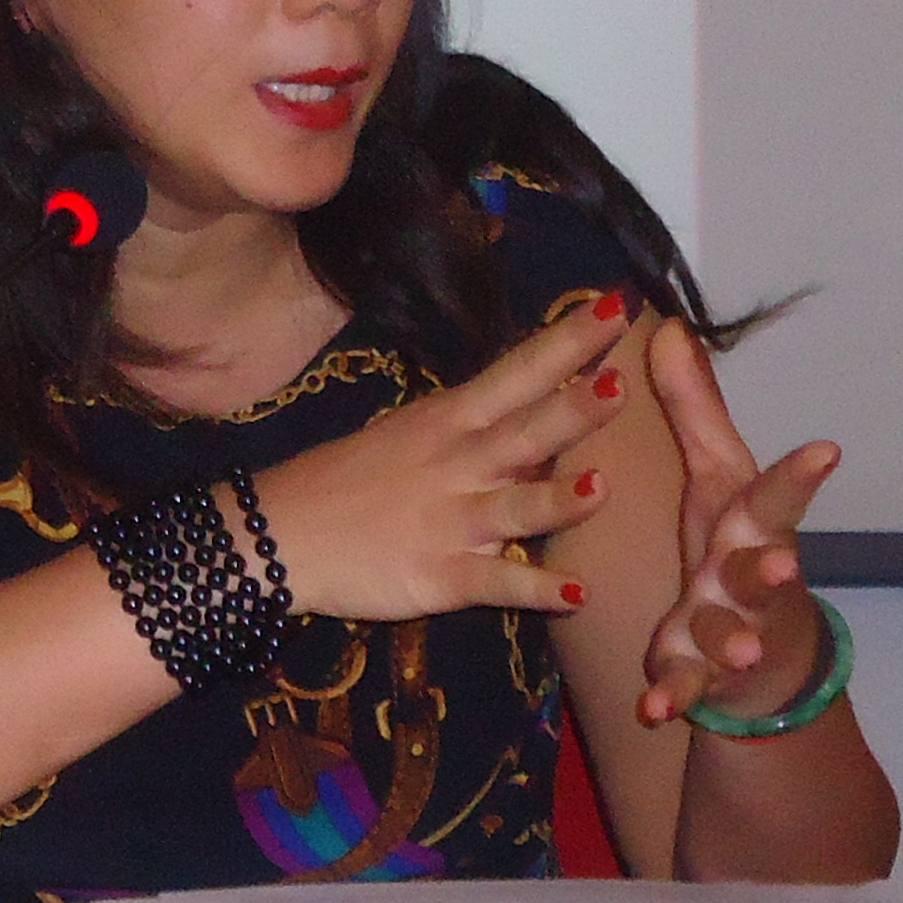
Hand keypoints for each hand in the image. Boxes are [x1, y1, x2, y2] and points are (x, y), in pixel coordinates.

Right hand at [246, 296, 627, 625]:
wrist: (281, 534)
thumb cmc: (348, 478)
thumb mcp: (410, 436)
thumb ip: (477, 432)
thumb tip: (542, 423)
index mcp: (449, 420)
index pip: (517, 372)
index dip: (567, 341)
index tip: (614, 306)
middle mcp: (457, 465)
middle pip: (524, 431)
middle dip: (573, 407)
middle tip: (621, 381)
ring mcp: (451, 522)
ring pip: (516, 507)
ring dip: (558, 499)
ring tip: (601, 488)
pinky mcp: (442, 576)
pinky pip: (497, 584)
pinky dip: (536, 590)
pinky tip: (576, 597)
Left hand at [633, 314, 843, 728]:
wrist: (762, 655)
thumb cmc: (737, 549)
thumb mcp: (716, 479)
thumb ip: (693, 408)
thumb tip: (668, 327)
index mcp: (752, 525)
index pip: (779, 496)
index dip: (801, 474)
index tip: (828, 451)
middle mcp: (750, 577)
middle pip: (764, 570)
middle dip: (772, 567)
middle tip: (781, 565)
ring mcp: (730, 628)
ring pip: (733, 633)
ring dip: (733, 639)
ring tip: (740, 649)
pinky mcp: (701, 671)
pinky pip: (686, 685)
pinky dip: (674, 694)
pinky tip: (657, 709)